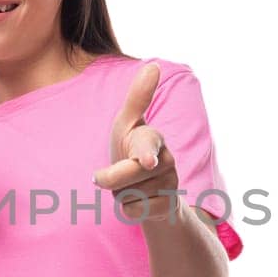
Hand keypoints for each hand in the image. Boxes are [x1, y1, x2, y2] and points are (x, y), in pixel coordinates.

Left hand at [91, 61, 179, 222]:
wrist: (151, 191)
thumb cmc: (132, 151)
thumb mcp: (127, 125)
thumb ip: (138, 98)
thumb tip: (154, 65)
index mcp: (153, 138)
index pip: (147, 146)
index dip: (146, 153)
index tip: (146, 160)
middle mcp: (167, 160)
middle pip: (125, 175)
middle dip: (110, 178)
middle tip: (108, 176)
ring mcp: (170, 184)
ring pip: (127, 195)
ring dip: (120, 193)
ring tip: (131, 186)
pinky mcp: (168, 206)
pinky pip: (134, 212)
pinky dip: (128, 210)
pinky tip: (140, 201)